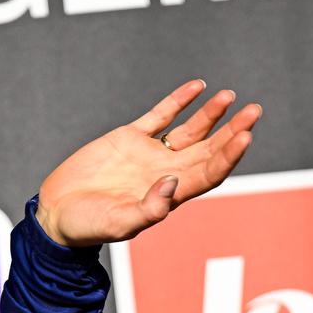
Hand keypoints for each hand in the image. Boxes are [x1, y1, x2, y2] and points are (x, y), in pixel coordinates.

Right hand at [36, 80, 261, 246]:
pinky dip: (179, 100)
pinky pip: (161, 115)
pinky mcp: (129, 138)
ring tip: (231, 96)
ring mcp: (149, 153)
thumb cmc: (88, 226)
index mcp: (170, 195)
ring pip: (190, 130)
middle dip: (233, 130)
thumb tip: (172, 183)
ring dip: (211, 114)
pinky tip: (198, 86)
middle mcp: (166, 172)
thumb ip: (148, 208)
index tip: (245, 135)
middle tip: (255, 111)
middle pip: (209, 149)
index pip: (210, 172)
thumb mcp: (119, 223)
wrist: (58, 213)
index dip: (229, 155)